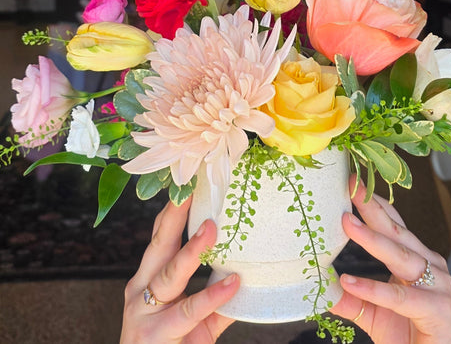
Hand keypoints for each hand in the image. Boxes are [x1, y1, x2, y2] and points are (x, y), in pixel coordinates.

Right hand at [120, 198, 239, 342]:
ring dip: (191, 251)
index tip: (185, 185)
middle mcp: (140, 291)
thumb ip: (213, 300)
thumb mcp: (190, 320)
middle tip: (189, 192)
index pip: (158, 238)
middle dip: (173, 217)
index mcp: (146, 280)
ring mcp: (144, 313)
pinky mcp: (156, 336)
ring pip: (170, 275)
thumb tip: (245, 274)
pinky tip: (232, 284)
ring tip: (211, 230)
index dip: (171, 212)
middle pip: (158, 246)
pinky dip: (213, 297)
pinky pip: (189, 312)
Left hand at [331, 176, 450, 343]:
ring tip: (347, 223)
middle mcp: (431, 266)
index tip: (352, 182)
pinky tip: (350, 281)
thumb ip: (351, 298)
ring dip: (373, 239)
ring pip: (401, 257)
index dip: (374, 203)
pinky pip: (400, 297)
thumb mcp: (375, 313)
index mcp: (418, 259)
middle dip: (372, 207)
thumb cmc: (414, 334)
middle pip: (397, 232)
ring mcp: (438, 286)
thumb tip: (321, 285)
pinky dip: (373, 289)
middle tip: (351, 185)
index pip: (395, 224)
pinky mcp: (438, 310)